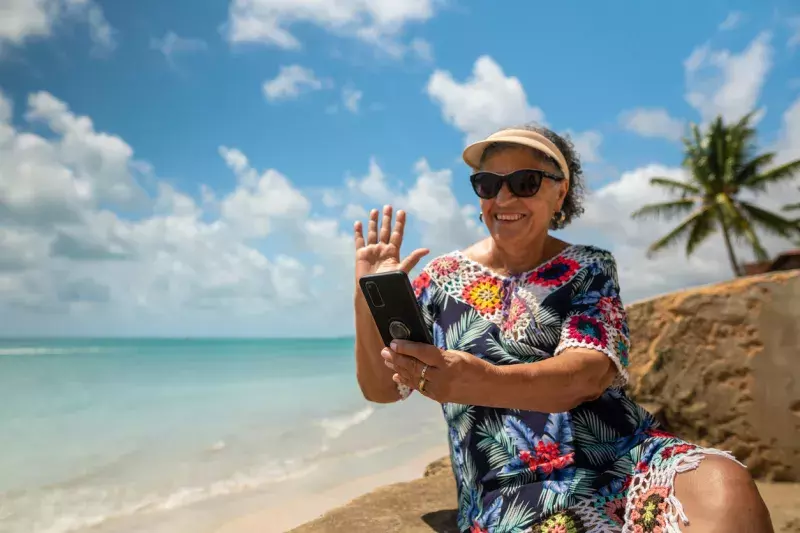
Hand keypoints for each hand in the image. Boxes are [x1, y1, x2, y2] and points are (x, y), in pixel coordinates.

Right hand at [354, 205, 428, 281]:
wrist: (373, 293)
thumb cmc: (389, 284)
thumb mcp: (402, 269)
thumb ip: (412, 259)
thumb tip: (426, 250)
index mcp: (393, 252)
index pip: (397, 234)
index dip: (399, 223)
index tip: (402, 212)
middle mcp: (383, 249)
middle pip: (385, 230)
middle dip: (387, 219)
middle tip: (388, 206)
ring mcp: (372, 251)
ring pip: (373, 233)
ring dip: (373, 222)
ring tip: (374, 211)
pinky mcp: (361, 254)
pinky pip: (360, 241)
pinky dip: (359, 232)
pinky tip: (358, 223)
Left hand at [381, 340, 495, 403]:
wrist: (488, 388)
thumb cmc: (474, 366)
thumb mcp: (457, 354)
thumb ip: (437, 354)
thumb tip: (416, 350)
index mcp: (449, 363)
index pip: (423, 353)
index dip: (406, 348)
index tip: (394, 343)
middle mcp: (443, 378)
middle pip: (414, 367)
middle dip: (397, 358)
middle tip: (385, 351)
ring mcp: (439, 390)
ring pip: (413, 378)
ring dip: (398, 368)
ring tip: (387, 360)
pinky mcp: (438, 398)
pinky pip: (418, 388)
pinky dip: (406, 380)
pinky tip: (397, 374)